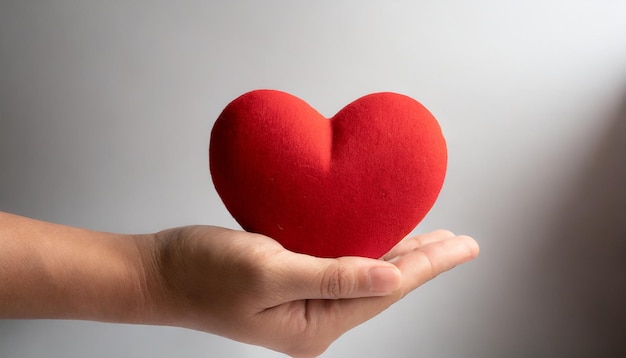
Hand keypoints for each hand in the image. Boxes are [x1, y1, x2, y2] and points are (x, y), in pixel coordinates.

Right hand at [145, 226, 478, 356]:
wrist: (159, 272)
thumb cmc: (202, 273)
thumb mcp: (268, 271)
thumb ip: (332, 276)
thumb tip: (392, 275)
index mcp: (316, 325)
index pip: (387, 289)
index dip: (430, 264)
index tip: (465, 246)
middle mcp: (316, 319)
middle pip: (384, 284)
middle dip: (425, 260)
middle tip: (462, 242)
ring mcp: (304, 303)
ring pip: (366, 273)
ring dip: (399, 252)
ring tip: (434, 239)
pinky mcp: (293, 282)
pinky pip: (342, 264)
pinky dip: (366, 246)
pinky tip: (380, 234)